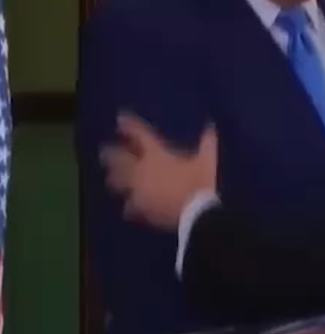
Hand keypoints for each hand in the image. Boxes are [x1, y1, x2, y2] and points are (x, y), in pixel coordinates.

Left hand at [100, 113, 218, 231]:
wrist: (196, 216)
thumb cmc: (200, 183)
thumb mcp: (208, 160)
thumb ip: (208, 143)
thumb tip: (210, 126)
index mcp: (156, 156)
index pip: (140, 136)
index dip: (129, 125)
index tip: (120, 118)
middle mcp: (140, 172)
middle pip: (118, 160)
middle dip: (111, 154)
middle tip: (104, 151)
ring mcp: (137, 192)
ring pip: (117, 184)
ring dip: (114, 179)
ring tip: (111, 178)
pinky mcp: (140, 210)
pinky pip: (129, 208)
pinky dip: (130, 206)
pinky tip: (129, 208)